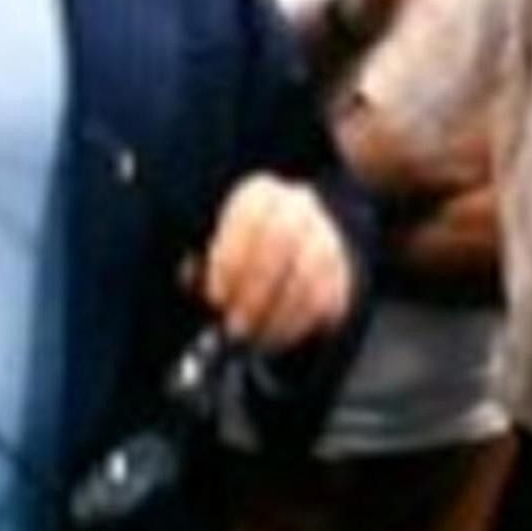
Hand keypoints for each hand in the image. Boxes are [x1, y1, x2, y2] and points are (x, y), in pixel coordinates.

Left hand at [194, 174, 352, 350]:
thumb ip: (199, 262)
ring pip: (309, 272)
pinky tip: (276, 336)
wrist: (292, 248)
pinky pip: (326, 297)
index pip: (249, 216)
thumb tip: (190, 277)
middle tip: (235, 324)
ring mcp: (326, 236)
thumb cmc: (239, 251)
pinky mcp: (341, 269)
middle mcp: (298, 206)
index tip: (216, 295)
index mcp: (260, 193)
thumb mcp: (214, 247)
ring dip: (278, 311)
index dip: (231, 257)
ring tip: (254, 336)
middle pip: (283, 240)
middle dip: (256, 288)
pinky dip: (299, 322)